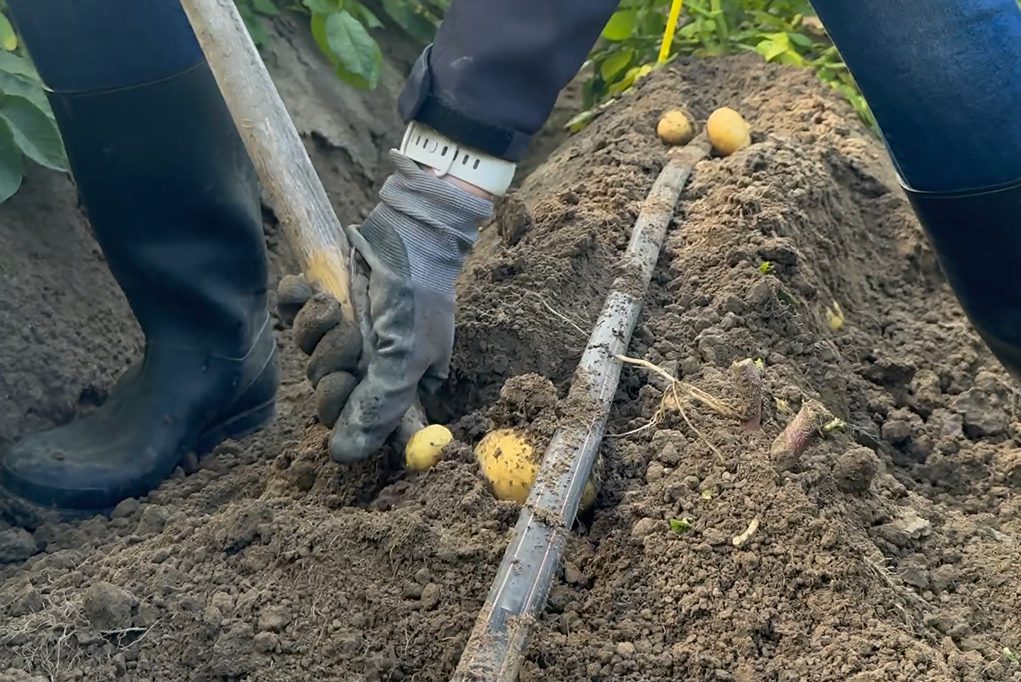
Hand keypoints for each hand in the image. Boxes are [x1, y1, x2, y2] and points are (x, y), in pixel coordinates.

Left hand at [278, 152, 492, 461]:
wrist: (410, 229)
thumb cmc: (418, 295)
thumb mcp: (404, 357)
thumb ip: (377, 409)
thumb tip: (344, 455)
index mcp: (395, 384)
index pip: (354, 419)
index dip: (342, 404)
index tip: (348, 381)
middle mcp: (368, 363)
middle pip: (324, 389)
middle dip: (330, 360)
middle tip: (349, 337)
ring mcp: (343, 330)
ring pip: (305, 352)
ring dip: (315, 328)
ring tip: (337, 305)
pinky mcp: (322, 299)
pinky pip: (290, 313)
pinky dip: (297, 299)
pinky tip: (316, 288)